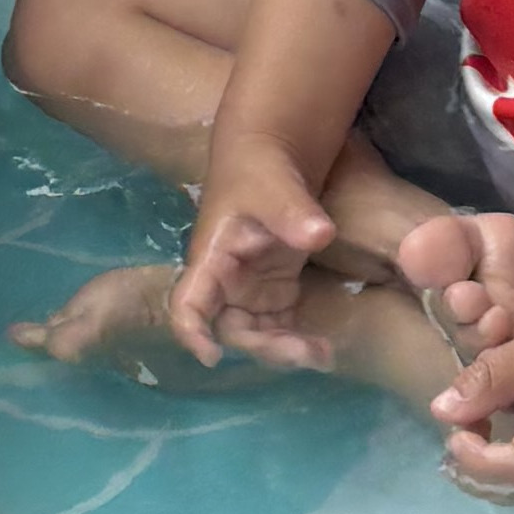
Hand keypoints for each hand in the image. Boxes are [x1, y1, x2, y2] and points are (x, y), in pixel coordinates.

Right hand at [171, 128, 344, 369]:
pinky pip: (280, 325)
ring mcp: (251, 288)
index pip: (188, 303)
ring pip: (258, 333)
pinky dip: (298, 339)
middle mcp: (225, 282)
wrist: (275, 155)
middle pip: (232, 328)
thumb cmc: (260, 168)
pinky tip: (325, 348)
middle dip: (263, 346)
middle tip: (304, 354)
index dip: (193, 332)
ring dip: (284, 349)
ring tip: (322, 356)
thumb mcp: (275, 186)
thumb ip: (294, 212)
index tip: (211, 358)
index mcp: (211, 259)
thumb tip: (320, 235)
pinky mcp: (276, 288)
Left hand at [434, 299, 513, 495]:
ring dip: (487, 454)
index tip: (455, 428)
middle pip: (512, 483)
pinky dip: (502, 445)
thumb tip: (441, 410)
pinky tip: (493, 414)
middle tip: (457, 425)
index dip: (475, 457)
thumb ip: (492, 378)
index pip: (512, 470)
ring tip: (470, 418)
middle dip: (475, 461)